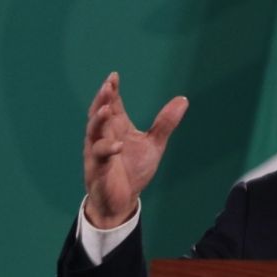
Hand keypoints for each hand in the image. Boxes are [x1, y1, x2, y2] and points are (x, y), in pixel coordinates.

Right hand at [83, 72, 187, 228]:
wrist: (123, 200)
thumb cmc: (134, 170)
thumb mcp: (154, 144)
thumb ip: (165, 123)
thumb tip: (183, 99)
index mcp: (116, 127)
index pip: (112, 104)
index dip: (112, 90)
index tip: (114, 76)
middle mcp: (103, 136)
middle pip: (98, 113)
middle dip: (102, 99)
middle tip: (107, 86)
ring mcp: (98, 152)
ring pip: (93, 132)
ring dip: (98, 120)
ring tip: (107, 109)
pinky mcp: (98, 169)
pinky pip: (99, 156)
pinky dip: (107, 149)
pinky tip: (118, 145)